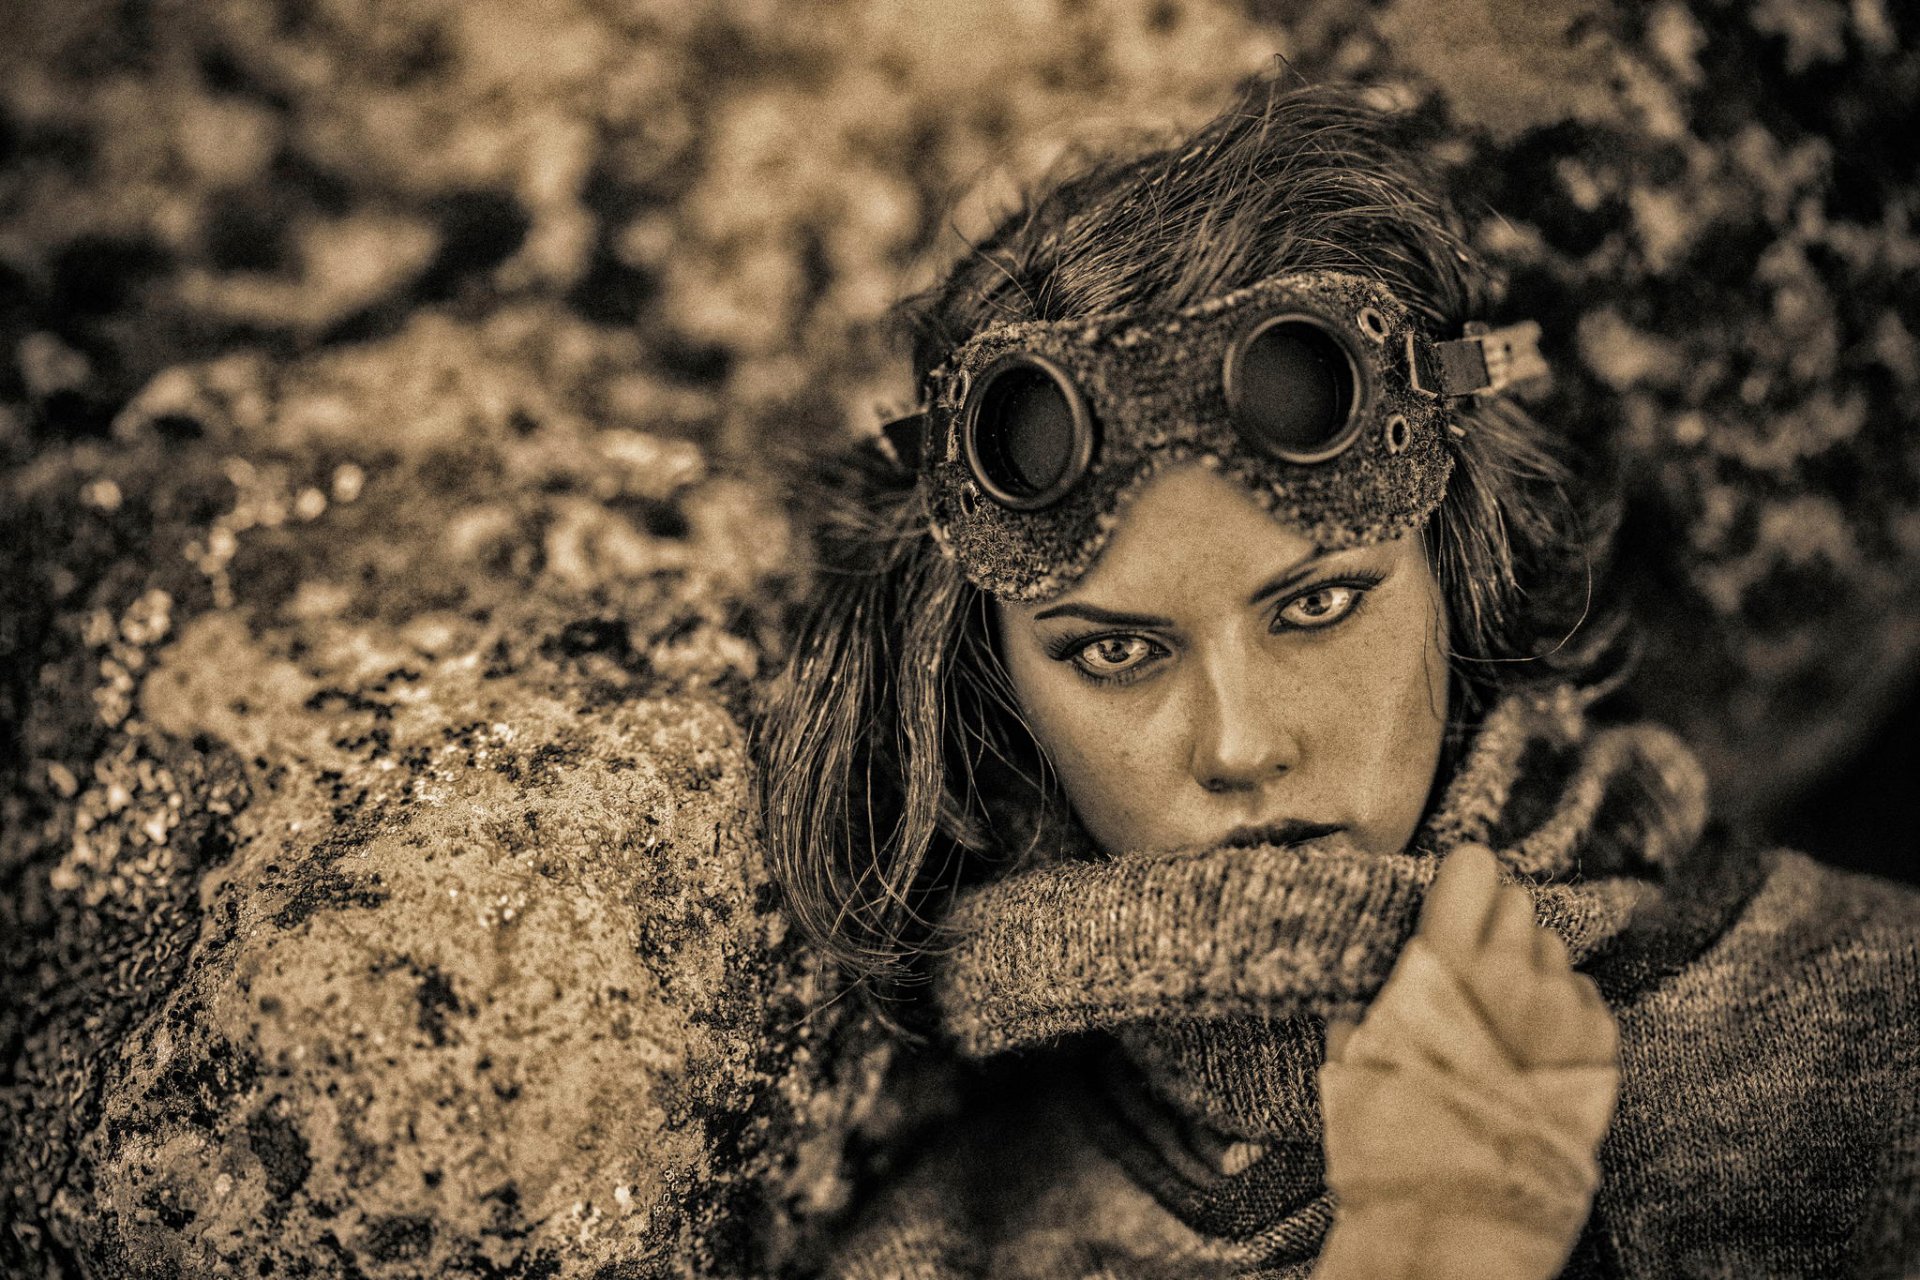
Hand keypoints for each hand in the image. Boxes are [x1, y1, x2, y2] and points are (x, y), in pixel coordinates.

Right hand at [1312, 844, 1619, 1279]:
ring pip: (1555, 950)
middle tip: (1474, 972)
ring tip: (1503, 1021)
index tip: (1457, 899)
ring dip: (1531, 971)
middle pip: (1519, 904)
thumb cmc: (1392, 1133)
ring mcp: (1561, 1011)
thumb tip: (1377, 976)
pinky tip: (1534, 1048)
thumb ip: (1375, 997)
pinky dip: (1565, 1012)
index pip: (1475, 869)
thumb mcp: (1357, 1053)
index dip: (1464, 882)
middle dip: (1495, 928)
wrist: (1456, 1215)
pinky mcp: (1599, 1049)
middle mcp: (1510, 974)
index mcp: (1443, 965)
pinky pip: (1587, 996)